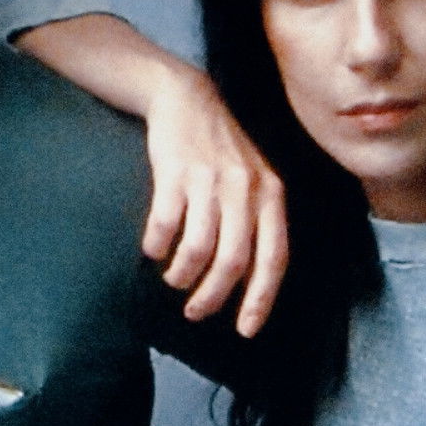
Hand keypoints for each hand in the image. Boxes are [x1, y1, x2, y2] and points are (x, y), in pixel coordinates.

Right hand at [141, 69, 285, 336]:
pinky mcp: (175, 170)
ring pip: (199, 247)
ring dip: (183, 274)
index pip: (273, 258)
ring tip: (174, 281)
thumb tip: (249, 279)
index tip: (245, 329)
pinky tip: (152, 250)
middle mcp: (245, 188)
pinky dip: (157, 245)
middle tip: (195, 312)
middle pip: (233, 260)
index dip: (260, 298)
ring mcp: (210, 178)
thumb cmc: (220, 148)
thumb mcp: (252, 179)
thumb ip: (257, 222)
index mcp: (270, 194)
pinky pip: (166, 222)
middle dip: (213, 296)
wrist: (185, 96)